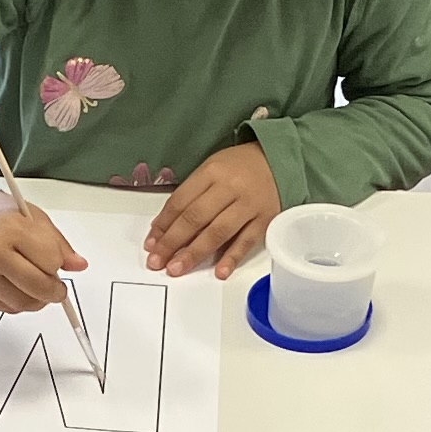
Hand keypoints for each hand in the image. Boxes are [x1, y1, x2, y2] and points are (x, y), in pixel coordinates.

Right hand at [0, 190, 87, 314]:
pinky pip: (7, 308)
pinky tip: (18, 287)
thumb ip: (58, 242)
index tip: (57, 261)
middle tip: (57, 288)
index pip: (50, 260)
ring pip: (24, 303)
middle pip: (38, 287)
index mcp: (11, 229)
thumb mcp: (33, 217)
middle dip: (55, 291)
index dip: (58, 263)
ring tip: (37, 285)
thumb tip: (79, 265)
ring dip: (38, 299)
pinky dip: (19, 302)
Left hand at [142, 143, 280, 278]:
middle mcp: (230, 187)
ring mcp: (249, 205)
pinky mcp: (266, 219)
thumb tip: (164, 228)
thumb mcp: (211, 169)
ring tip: (177, 269)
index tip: (151, 244)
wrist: (279, 160)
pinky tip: (219, 271)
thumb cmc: (239, 167)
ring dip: (195, 253)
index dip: (163, 225)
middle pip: (196, 218)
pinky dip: (232, 257)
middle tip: (157, 261)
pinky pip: (247, 241)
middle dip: (173, 242)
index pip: (181, 201)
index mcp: (211, 172)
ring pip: (218, 232)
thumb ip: (190, 195)